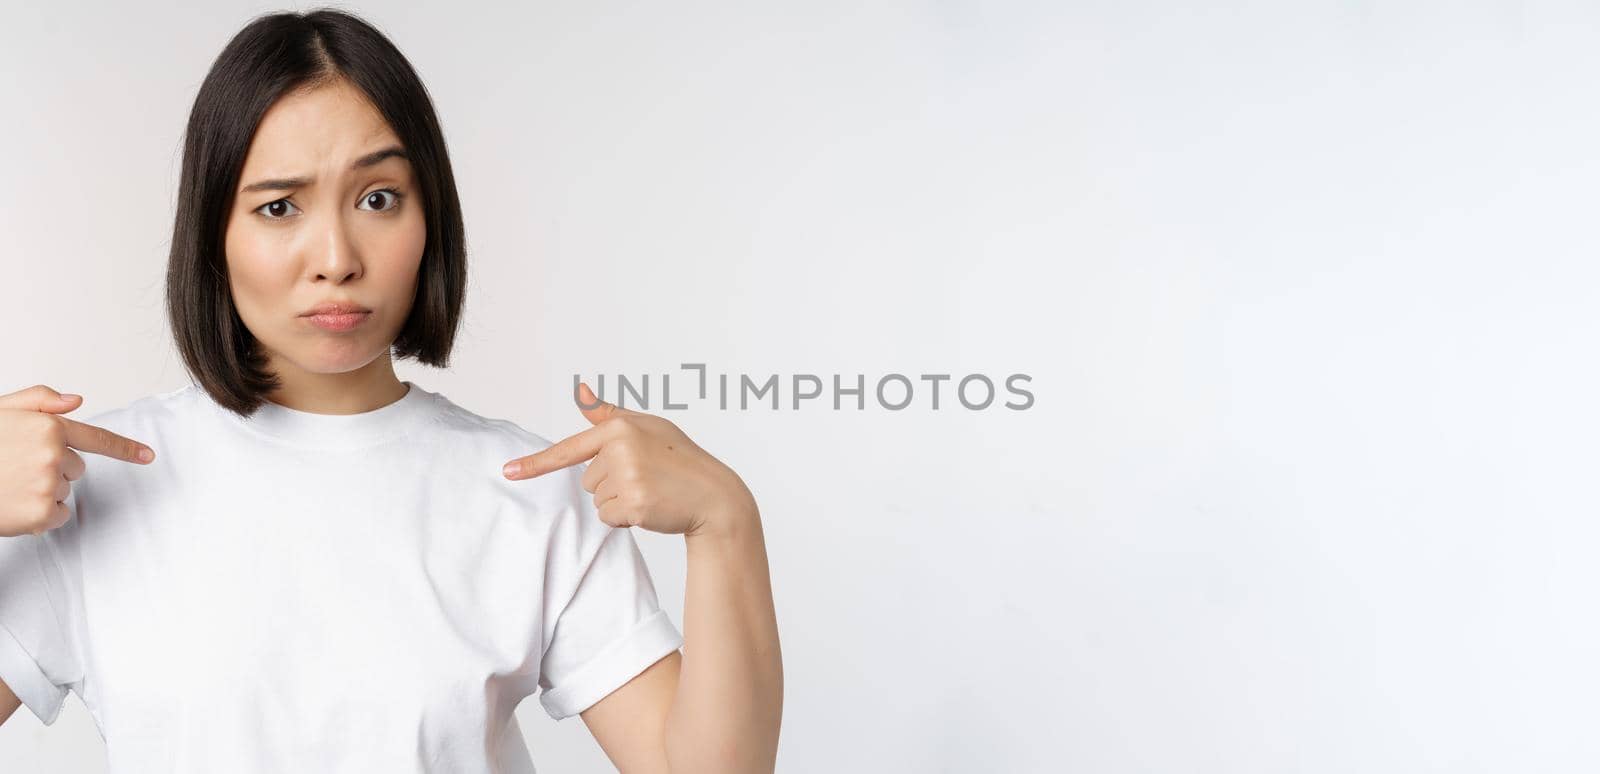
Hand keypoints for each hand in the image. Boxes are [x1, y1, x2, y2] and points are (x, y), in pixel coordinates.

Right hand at [0, 384, 156, 537]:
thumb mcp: (1, 411)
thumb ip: (39, 402)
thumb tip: (77, 400)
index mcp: (48, 427)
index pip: (95, 437)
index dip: (125, 448)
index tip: (148, 456)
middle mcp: (54, 454)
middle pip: (77, 468)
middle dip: (52, 469)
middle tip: (14, 468)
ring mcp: (49, 484)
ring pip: (65, 491)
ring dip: (43, 492)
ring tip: (9, 485)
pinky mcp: (41, 513)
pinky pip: (58, 516)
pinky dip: (40, 516)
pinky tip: (14, 504)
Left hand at [501, 382, 756, 536]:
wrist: (714, 496)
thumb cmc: (679, 459)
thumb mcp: (646, 428)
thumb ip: (607, 413)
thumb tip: (579, 389)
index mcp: (620, 427)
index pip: (570, 448)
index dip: (536, 463)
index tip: (508, 472)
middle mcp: (621, 449)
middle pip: (588, 479)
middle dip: (612, 483)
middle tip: (647, 478)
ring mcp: (628, 477)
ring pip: (597, 500)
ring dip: (619, 502)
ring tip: (651, 491)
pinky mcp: (634, 504)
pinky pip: (608, 518)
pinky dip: (626, 519)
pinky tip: (652, 508)